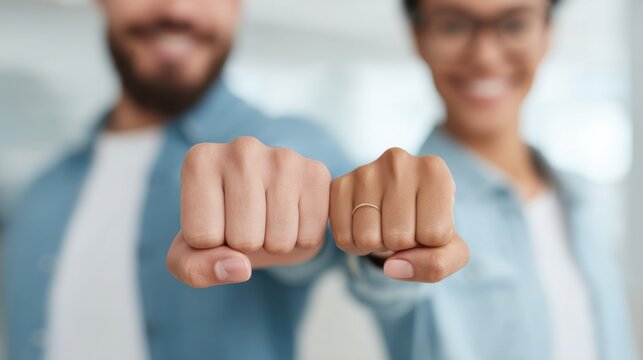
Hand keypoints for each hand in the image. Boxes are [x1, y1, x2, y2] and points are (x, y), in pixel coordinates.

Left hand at [167, 137, 331, 286]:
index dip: (211, 245)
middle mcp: (241, 149)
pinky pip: (309, 237)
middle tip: (247, 222)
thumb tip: (240, 269)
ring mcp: (284, 157)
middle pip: (243, 239)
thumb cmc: (221, 224)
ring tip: (268, 219)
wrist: (265, 204)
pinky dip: (301, 240)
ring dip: (274, 245)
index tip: (216, 222)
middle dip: (245, 246)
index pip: (202, 238)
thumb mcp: (191, 253)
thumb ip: (194, 269)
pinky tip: (293, 215)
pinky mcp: (317, 172)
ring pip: (278, 240)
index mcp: (200, 161)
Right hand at [330, 148, 468, 281]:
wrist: (400, 206)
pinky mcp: (339, 185)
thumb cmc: (429, 225)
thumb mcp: (450, 248)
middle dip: (402, 246)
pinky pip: (342, 238)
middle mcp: (398, 162)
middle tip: (404, 228)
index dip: (431, 243)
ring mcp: (365, 171)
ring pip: (367, 238)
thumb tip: (392, 267)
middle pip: (398, 237)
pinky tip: (366, 227)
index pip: (434, 235)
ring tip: (385, 227)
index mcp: (434, 170)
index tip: (427, 225)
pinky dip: (355, 245)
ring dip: (377, 246)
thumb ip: (438, 264)